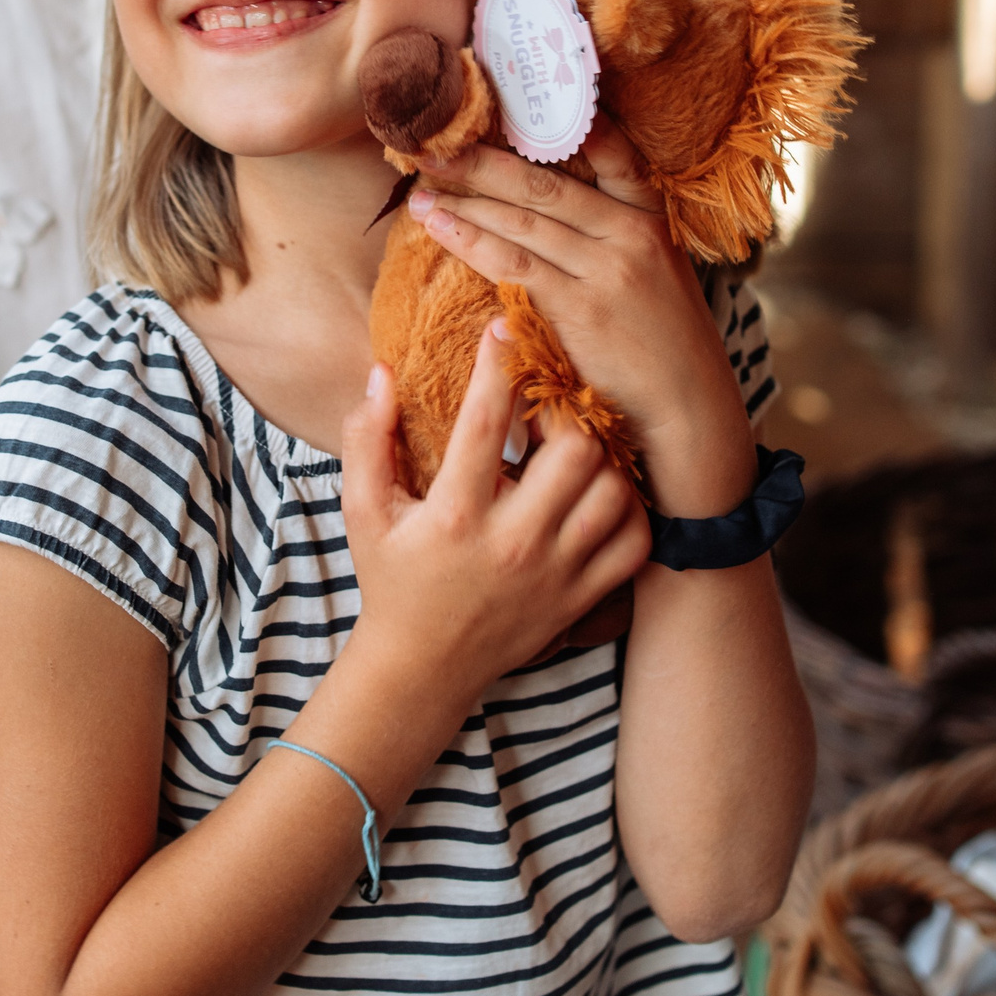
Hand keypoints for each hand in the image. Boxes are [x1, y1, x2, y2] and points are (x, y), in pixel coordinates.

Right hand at [340, 319, 648, 699]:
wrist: (422, 669)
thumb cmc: (391, 579)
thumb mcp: (361, 511)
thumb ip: (366, 440)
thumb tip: (382, 372)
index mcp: (455, 517)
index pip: (487, 422)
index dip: (498, 364)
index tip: (503, 327)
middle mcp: (513, 544)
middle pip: (577, 451)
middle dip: (565, 413)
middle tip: (547, 404)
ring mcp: (555, 573)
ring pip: (615, 491)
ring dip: (600, 459)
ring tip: (571, 447)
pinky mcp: (582, 596)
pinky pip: (635, 541)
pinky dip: (628, 510)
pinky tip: (597, 495)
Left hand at [407, 121, 755, 514]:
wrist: (689, 410)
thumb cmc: (665, 348)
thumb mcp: (659, 277)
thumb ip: (617, 240)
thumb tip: (549, 211)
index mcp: (652, 219)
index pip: (611, 150)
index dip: (561, 120)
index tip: (510, 99)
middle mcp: (632, 233)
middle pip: (546, 181)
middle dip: (483, 158)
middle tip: (434, 138)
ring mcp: (607, 268)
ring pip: (522, 219)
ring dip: (464, 197)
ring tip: (421, 183)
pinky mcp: (580, 306)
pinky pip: (513, 262)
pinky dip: (470, 240)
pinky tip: (438, 226)